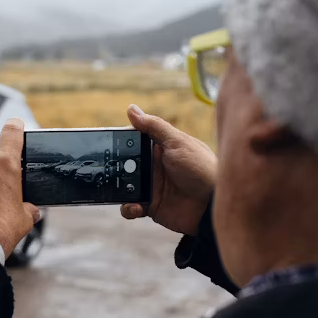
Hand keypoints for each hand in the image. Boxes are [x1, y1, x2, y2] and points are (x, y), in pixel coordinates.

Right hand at [120, 105, 216, 235]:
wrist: (211, 206)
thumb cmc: (200, 169)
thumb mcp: (177, 142)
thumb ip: (154, 127)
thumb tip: (131, 109)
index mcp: (160, 148)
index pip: (134, 141)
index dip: (120, 141)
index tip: (106, 141)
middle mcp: (154, 167)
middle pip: (125, 164)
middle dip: (114, 167)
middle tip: (107, 169)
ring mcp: (151, 187)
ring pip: (124, 186)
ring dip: (119, 189)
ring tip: (122, 191)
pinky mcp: (151, 206)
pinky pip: (131, 207)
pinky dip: (128, 208)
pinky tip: (136, 206)